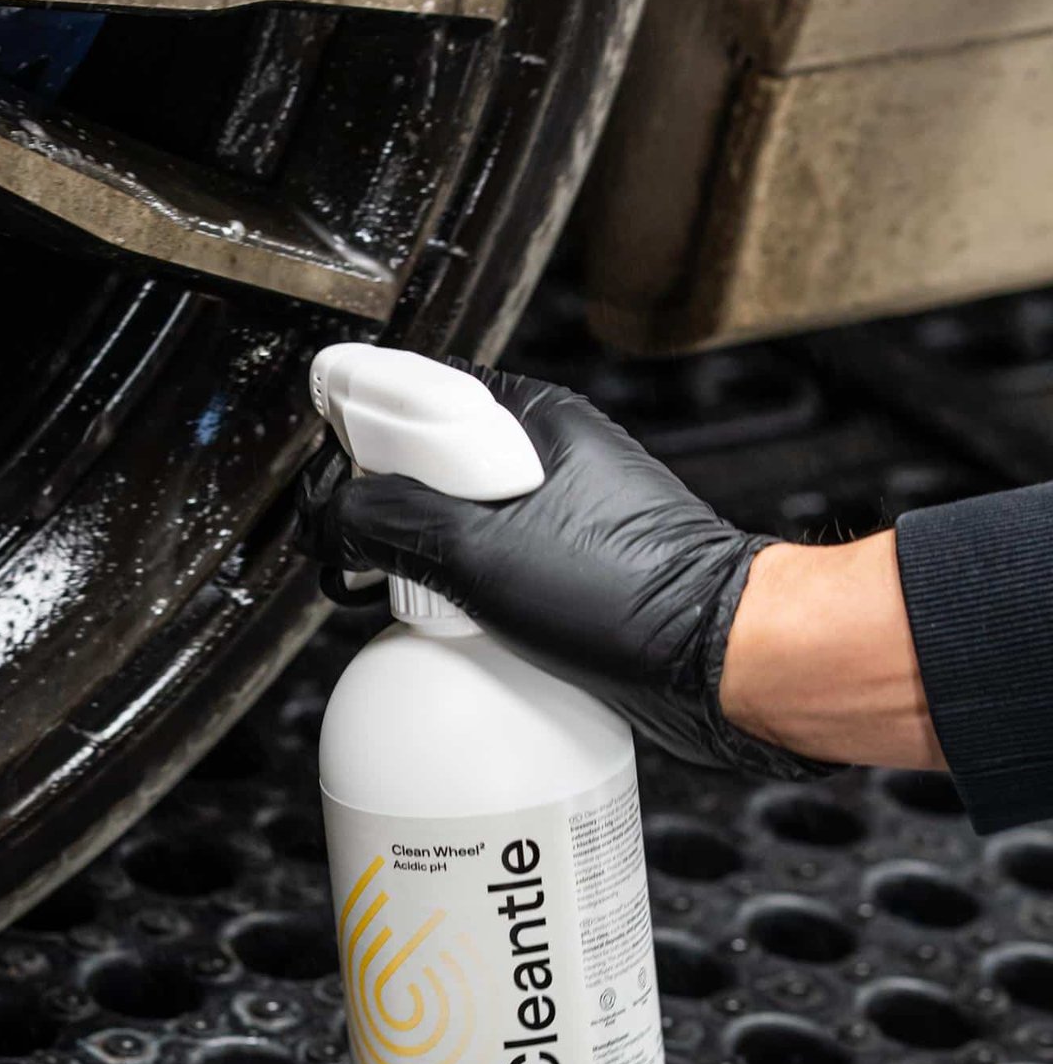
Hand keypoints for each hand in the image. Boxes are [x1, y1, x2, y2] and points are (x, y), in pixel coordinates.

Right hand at [299, 359, 832, 777]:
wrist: (727, 665)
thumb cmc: (637, 597)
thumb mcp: (483, 553)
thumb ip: (394, 523)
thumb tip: (334, 517)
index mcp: (534, 420)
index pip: (419, 398)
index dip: (365, 439)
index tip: (337, 485)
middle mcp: (550, 459)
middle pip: (430, 468)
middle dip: (391, 514)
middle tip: (377, 556)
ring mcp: (562, 516)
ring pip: (458, 526)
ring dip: (425, 564)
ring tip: (420, 599)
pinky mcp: (570, 571)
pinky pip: (489, 570)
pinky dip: (462, 597)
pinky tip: (460, 628)